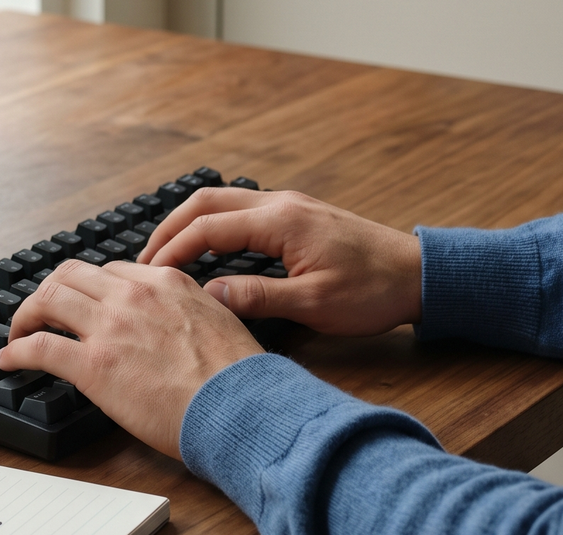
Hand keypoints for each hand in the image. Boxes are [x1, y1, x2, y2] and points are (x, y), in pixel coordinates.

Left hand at [0, 260, 263, 458]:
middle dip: (49, 292)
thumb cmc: (238, 379)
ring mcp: (110, 327)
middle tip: (41, 314)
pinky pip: (38, 347)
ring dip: (25, 315)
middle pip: (70, 275)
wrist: (240, 406)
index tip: (82, 306)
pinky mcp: (92, 364)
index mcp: (166, 282)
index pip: (112, 271)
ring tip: (18, 333)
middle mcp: (133, 295)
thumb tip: (179, 325)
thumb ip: (189, 312)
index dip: (89, 289)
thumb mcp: (219, 322)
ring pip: (47, 300)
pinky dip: (15, 350)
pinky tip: (7, 361)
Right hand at [140, 188, 422, 335]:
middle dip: (168, 230)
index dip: (171, 252)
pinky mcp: (296, 216)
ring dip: (187, 225)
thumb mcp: (314, 304)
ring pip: (221, 202)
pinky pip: (239, 211)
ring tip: (164, 257)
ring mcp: (289, 206)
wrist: (419, 276)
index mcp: (282, 221)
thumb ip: (256, 297)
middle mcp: (281, 204)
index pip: (207, 228)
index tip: (148, 278)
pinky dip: (210, 226)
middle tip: (142, 263)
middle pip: (205, 202)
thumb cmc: (374, 291)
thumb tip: (206, 297)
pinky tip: (203, 252)